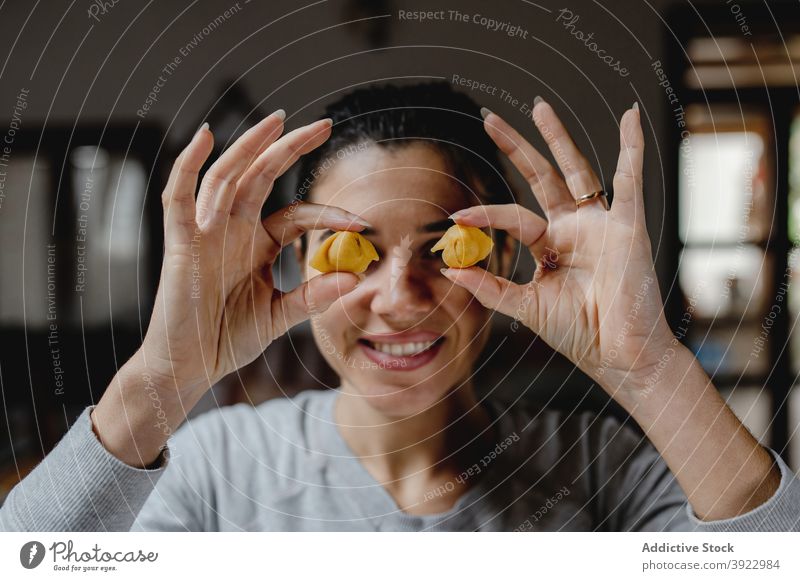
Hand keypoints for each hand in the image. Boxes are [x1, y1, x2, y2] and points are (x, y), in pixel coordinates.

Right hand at [140, 113, 367, 399]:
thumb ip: (313, 297)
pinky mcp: (181, 243)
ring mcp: (206, 233)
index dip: (328, 213)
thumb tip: (354, 278)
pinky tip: (207, 137)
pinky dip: (188, 165)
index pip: (297, 214)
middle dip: (290, 148)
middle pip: (261, 176)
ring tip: (278, 120)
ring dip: (250, 146)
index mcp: (257, 244)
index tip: (362, 223)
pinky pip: (179, 197)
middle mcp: (232, 230)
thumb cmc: (228, 340)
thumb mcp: (280, 317)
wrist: (191, 367)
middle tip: (324, 124)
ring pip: (226, 176)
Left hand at [442, 100, 674, 400]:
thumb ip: (489, 287)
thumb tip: (450, 268)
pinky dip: (632, 148)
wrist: (618, 354)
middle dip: (516, 147)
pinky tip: (629, 118)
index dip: (484, 214)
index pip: (513, 215)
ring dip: (559, 138)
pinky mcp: (627, 226)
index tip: (454, 217)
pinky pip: (630, 180)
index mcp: (550, 245)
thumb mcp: (524, 306)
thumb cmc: (578, 333)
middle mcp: (574, 228)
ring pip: (577, 170)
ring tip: (539, 107)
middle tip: (490, 119)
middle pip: (541, 176)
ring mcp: (600, 224)